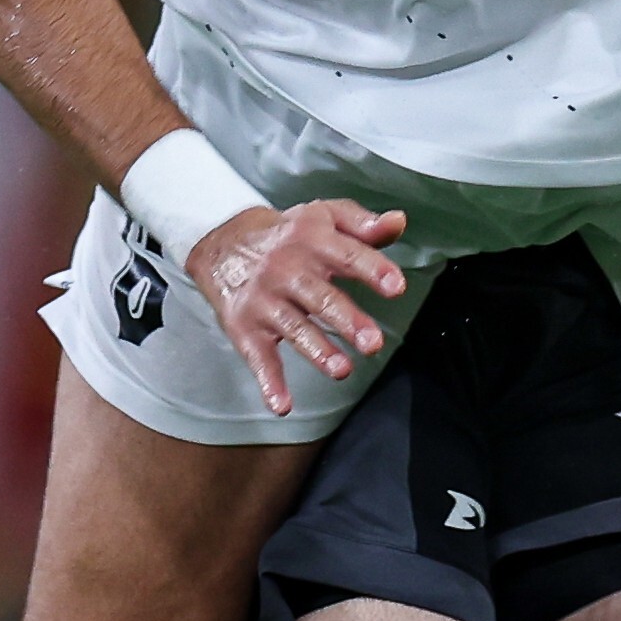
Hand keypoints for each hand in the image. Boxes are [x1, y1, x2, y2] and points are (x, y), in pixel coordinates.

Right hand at [187, 199, 408, 416]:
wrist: (222, 240)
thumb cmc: (288, 234)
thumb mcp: (325, 216)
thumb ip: (364, 223)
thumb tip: (398, 222)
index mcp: (313, 240)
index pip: (348, 256)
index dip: (373, 270)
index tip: (396, 287)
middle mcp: (287, 270)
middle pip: (320, 297)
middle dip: (347, 320)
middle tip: (373, 343)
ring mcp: (265, 300)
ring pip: (294, 327)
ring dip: (317, 350)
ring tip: (341, 369)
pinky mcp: (245, 327)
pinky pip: (258, 357)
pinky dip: (268, 382)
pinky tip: (282, 405)